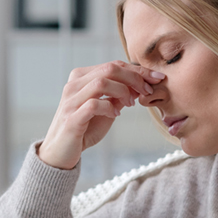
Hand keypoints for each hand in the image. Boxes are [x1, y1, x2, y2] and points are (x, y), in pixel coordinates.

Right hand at [38, 61, 164, 169]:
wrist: (61, 152)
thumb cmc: (84, 128)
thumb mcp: (106, 108)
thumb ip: (119, 95)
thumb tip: (140, 85)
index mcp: (81, 77)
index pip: (113, 65)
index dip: (137, 70)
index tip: (156, 78)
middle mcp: (74, 85)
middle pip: (109, 69)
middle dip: (135, 78)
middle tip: (147, 91)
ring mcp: (71, 100)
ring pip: (101, 82)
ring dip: (123, 91)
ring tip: (131, 103)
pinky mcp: (71, 117)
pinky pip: (94, 104)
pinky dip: (109, 107)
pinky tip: (116, 114)